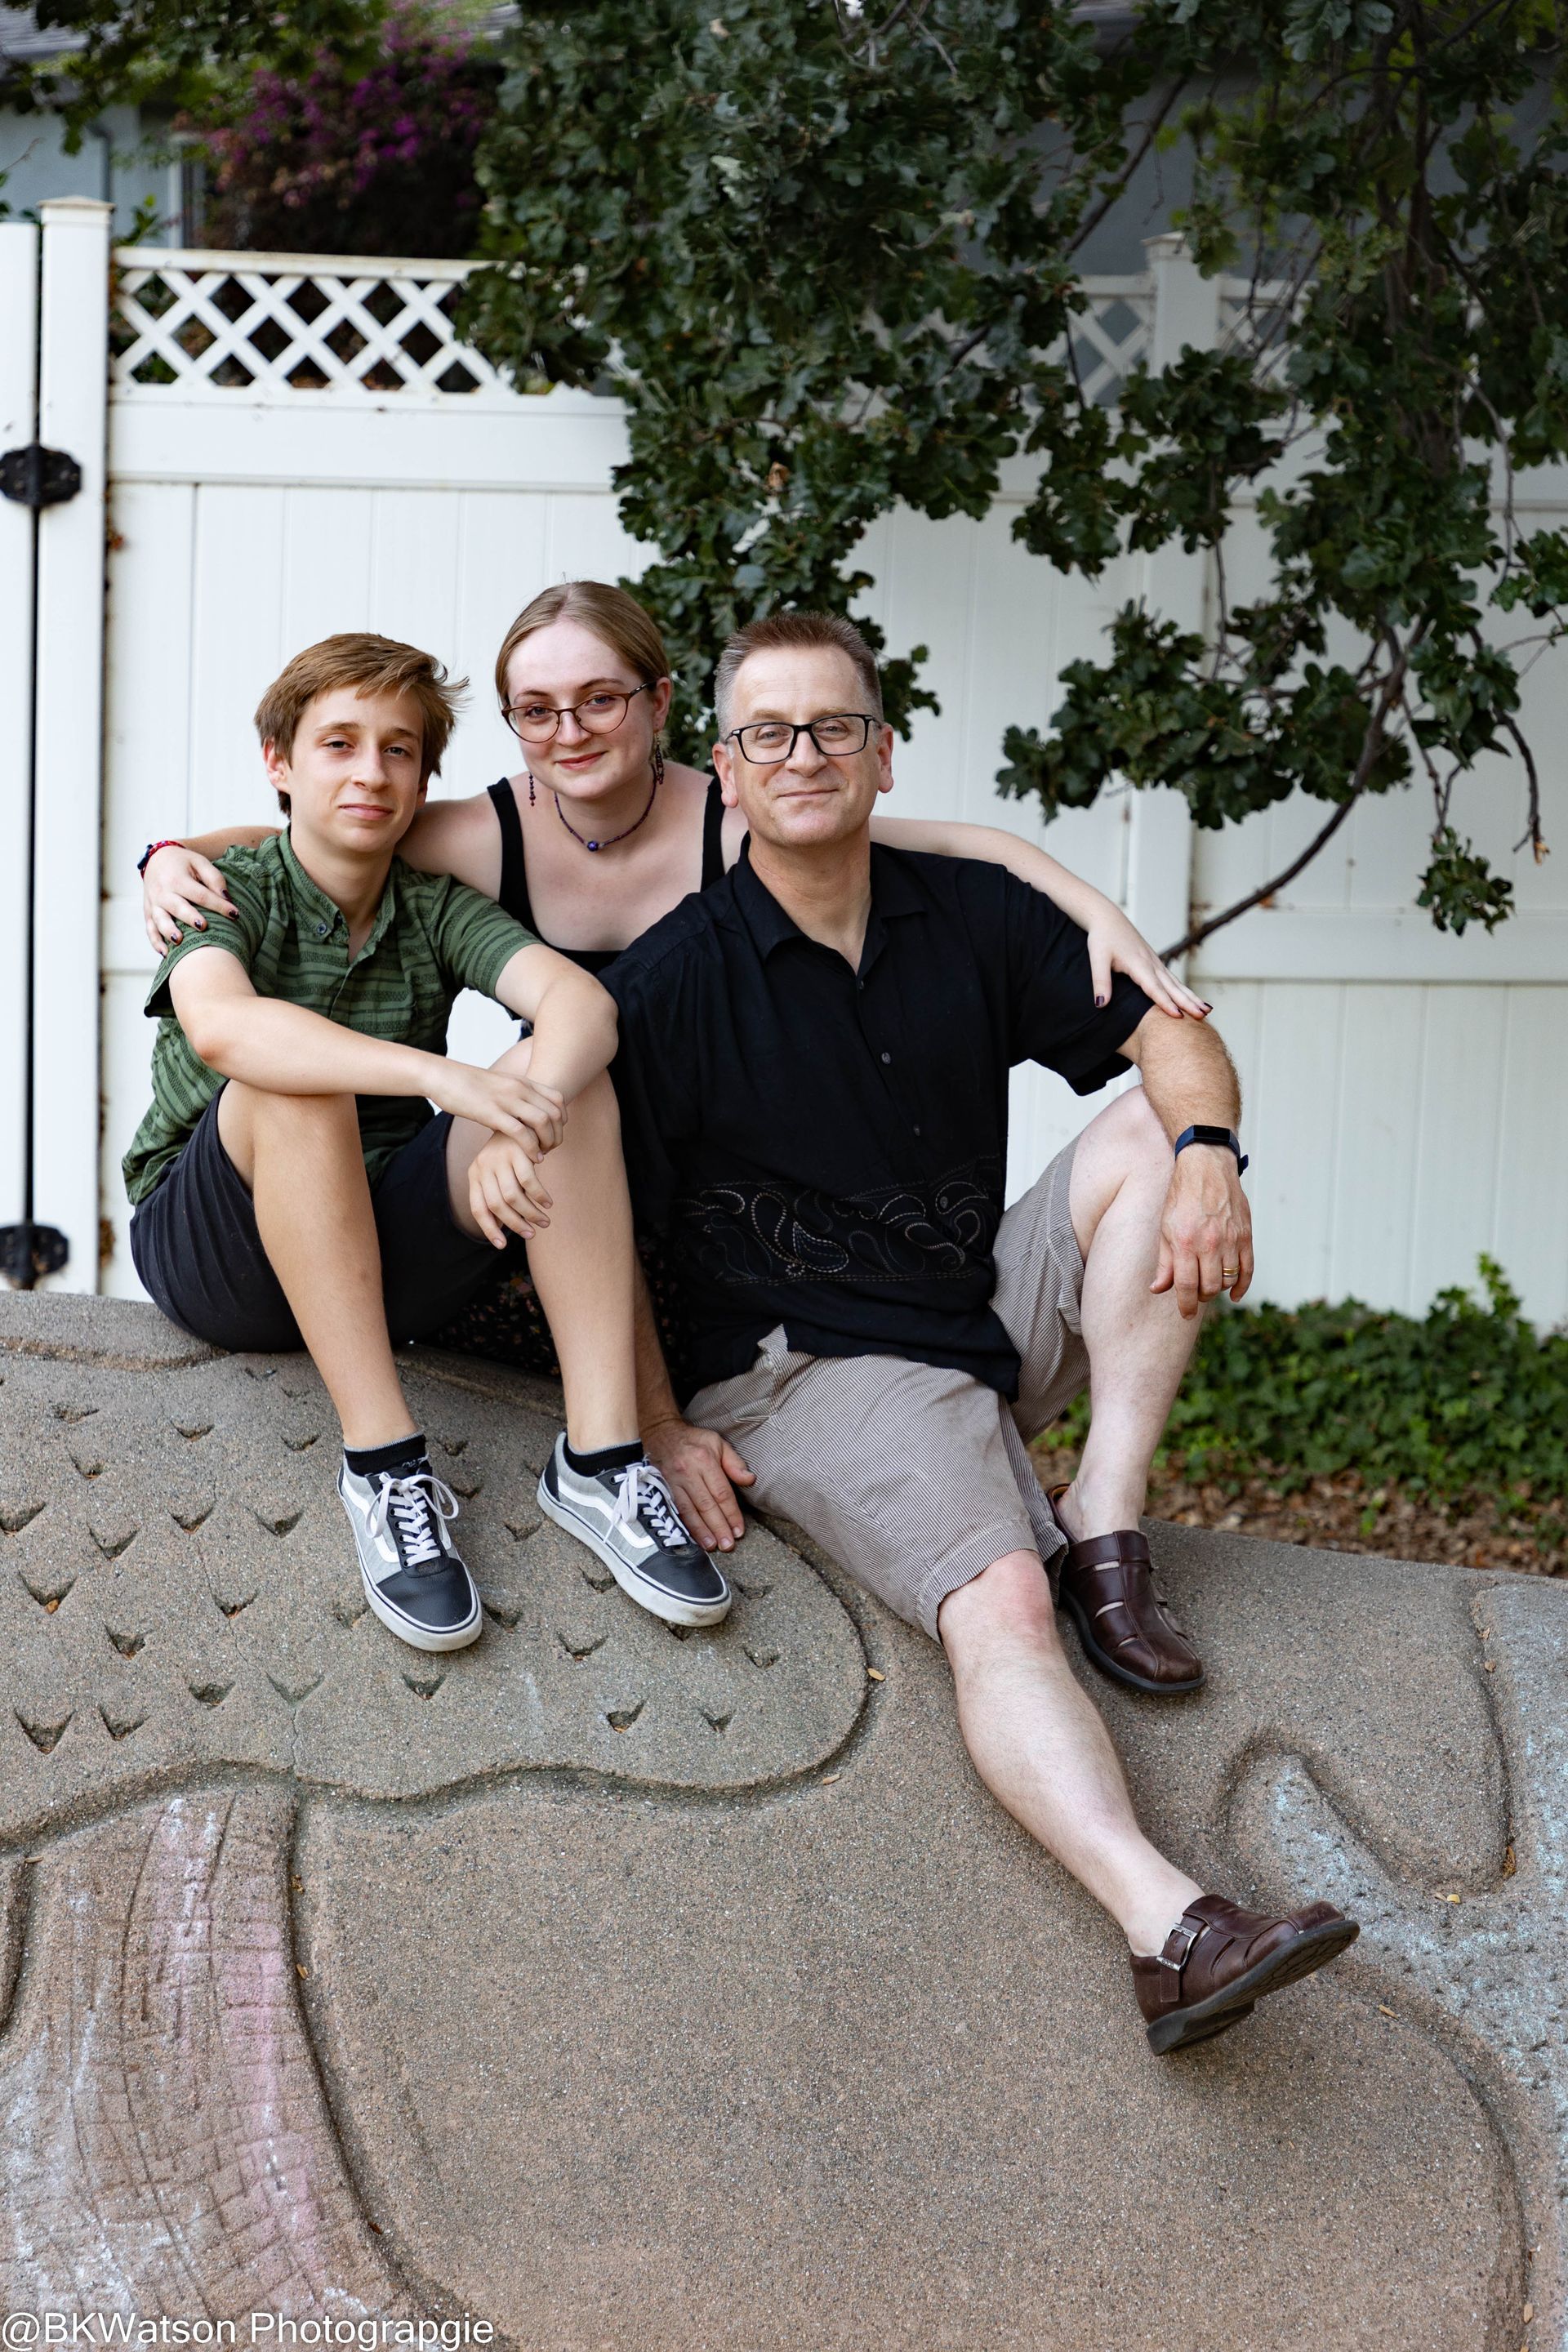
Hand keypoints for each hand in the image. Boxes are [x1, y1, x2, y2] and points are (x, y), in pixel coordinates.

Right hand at [144, 844, 236, 951]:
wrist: (157, 858)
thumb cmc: (183, 863)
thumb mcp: (200, 862)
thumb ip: (214, 878)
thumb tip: (226, 898)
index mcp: (177, 878)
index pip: (200, 894)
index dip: (218, 905)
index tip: (235, 914)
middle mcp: (162, 892)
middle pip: (177, 907)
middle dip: (189, 917)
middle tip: (203, 926)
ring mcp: (153, 903)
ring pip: (160, 920)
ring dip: (168, 931)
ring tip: (179, 941)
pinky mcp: (148, 912)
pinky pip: (150, 929)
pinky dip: (156, 942)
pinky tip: (165, 953)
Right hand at [429, 1060, 565, 1153]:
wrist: (443, 1076)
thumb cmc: (468, 1085)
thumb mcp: (499, 1085)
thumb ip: (515, 1096)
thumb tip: (523, 1113)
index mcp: (522, 1082)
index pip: (558, 1099)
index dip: (562, 1119)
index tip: (554, 1133)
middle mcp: (519, 1089)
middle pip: (555, 1113)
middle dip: (558, 1134)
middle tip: (552, 1149)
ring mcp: (506, 1100)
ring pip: (543, 1122)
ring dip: (549, 1142)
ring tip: (543, 1155)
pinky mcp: (491, 1114)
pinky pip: (521, 1133)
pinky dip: (532, 1148)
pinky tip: (533, 1158)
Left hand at [467, 1131, 552, 1247]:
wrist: (522, 1117)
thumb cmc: (511, 1153)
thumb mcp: (499, 1173)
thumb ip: (498, 1195)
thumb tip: (501, 1229)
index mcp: (475, 1174)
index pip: (479, 1209)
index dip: (489, 1229)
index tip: (502, 1245)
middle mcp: (483, 1166)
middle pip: (497, 1206)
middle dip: (516, 1224)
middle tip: (532, 1234)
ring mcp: (499, 1158)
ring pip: (513, 1197)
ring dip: (531, 1213)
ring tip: (544, 1221)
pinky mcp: (517, 1151)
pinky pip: (529, 1182)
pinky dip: (539, 1196)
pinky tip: (548, 1202)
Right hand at [643, 1413, 754, 1551]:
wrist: (660, 1433)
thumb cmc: (693, 1439)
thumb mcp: (717, 1442)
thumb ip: (734, 1462)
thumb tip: (750, 1480)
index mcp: (704, 1460)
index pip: (721, 1492)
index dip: (731, 1513)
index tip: (738, 1530)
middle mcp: (688, 1472)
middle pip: (706, 1505)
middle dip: (718, 1527)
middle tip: (727, 1544)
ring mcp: (673, 1482)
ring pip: (689, 1511)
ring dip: (701, 1531)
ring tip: (712, 1546)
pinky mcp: (663, 1488)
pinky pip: (676, 1510)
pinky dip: (685, 1525)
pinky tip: (693, 1537)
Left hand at [1086, 904, 1209, 1021]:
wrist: (1108, 918)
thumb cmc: (1102, 938)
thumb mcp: (1096, 959)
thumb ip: (1100, 982)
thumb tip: (1101, 1004)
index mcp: (1138, 964)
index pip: (1154, 988)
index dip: (1165, 1003)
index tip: (1178, 1016)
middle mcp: (1151, 963)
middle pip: (1172, 987)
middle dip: (1188, 1002)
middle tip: (1203, 1015)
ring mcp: (1155, 962)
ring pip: (1176, 983)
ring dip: (1192, 997)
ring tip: (1207, 1010)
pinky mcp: (1154, 962)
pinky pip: (1172, 979)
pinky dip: (1184, 990)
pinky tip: (1192, 999)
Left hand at [1152, 1145, 1252, 1317]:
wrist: (1207, 1168)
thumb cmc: (1181, 1198)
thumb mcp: (1165, 1229)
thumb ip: (1164, 1262)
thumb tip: (1157, 1289)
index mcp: (1185, 1242)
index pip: (1186, 1286)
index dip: (1186, 1305)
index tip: (1186, 1313)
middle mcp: (1209, 1243)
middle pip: (1209, 1288)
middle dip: (1200, 1297)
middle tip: (1195, 1294)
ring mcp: (1231, 1240)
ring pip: (1227, 1281)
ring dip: (1217, 1289)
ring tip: (1208, 1283)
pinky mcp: (1246, 1235)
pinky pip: (1248, 1270)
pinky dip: (1242, 1286)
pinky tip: (1234, 1295)